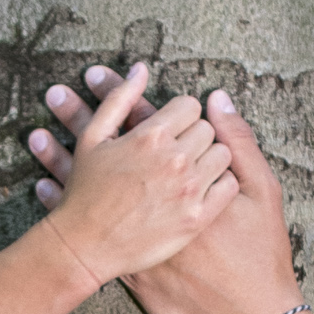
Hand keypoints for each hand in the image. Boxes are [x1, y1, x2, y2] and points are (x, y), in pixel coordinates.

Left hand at [30, 70, 297, 313]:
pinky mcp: (124, 257)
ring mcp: (136, 228)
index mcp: (185, 171)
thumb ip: (241, 142)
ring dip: (59, 156)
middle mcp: (153, 193)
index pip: (145, 121)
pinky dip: (62, 205)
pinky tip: (43, 188)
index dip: (123, 93)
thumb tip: (219, 97)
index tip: (95, 74)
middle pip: (110, 148)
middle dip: (82, 117)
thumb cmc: (259, 253)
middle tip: (55, 95)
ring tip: (33, 134)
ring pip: (89, 183)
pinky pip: (86, 229)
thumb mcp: (263, 193)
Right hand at [35, 59, 239, 287]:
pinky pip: (228, 186)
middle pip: (208, 128)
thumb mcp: (92, 138)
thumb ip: (119, 98)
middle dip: (194, 135)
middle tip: (178, 150)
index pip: (191, 105)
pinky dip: (219, 184)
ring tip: (190, 169)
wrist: (86, 245)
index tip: (171, 129)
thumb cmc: (86, 190)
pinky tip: (200, 189)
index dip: (180, 115)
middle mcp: (174, 160)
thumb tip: (141, 69)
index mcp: (151, 136)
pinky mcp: (196, 217)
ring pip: (222, 155)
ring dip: (209, 158)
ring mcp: (188, 190)